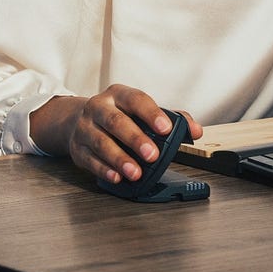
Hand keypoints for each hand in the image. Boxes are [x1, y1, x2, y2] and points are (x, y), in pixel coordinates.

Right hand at [30, 84, 202, 182]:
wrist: (77, 120)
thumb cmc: (119, 115)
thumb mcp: (141, 110)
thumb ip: (171, 118)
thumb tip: (195, 130)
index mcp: (118, 95)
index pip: (136, 100)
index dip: (151, 113)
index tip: (166, 128)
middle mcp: (99, 108)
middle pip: (116, 122)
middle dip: (135, 139)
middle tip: (153, 155)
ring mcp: (85, 128)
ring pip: (101, 142)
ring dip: (119, 159)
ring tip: (136, 172)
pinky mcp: (77, 148)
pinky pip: (89, 160)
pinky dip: (104, 170)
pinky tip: (117, 177)